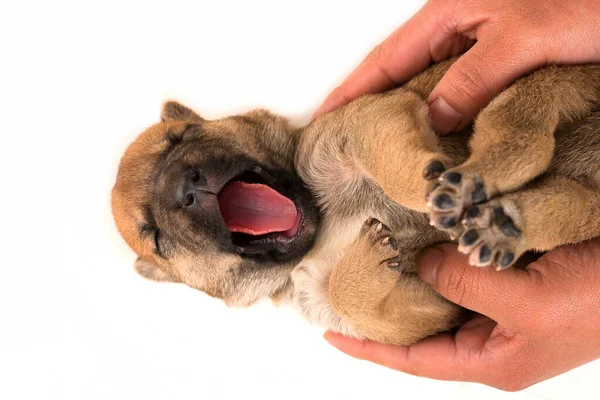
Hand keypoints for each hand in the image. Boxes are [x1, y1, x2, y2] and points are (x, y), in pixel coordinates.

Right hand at [314, 0, 599, 132]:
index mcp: (452, 12)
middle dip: (367, 102)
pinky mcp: (498, 58)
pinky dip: (440, 113)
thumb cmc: (588, 1)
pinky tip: (435, 133)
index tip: (322, 116)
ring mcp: (477, 42)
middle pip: (398, 70)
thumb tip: (433, 118)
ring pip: (427, 82)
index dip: (351, 89)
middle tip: (344, 139)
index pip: (386, 59)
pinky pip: (456, 89)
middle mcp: (458, 26)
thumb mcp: (525, 39)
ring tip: (378, 143)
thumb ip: (473, 78)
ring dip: (402, 112)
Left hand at [324, 240, 599, 390]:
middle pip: (422, 327)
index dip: (370, 348)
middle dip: (386, 308)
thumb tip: (423, 264)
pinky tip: (422, 236)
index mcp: (491, 359)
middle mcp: (491, 337)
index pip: (413, 359)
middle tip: (349, 283)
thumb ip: (467, 286)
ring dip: (412, 276)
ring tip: (375, 256)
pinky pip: (464, 269)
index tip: (331, 333)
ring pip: (442, 294)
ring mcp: (503, 308)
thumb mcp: (529, 304)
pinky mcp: (513, 277)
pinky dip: (441, 255)